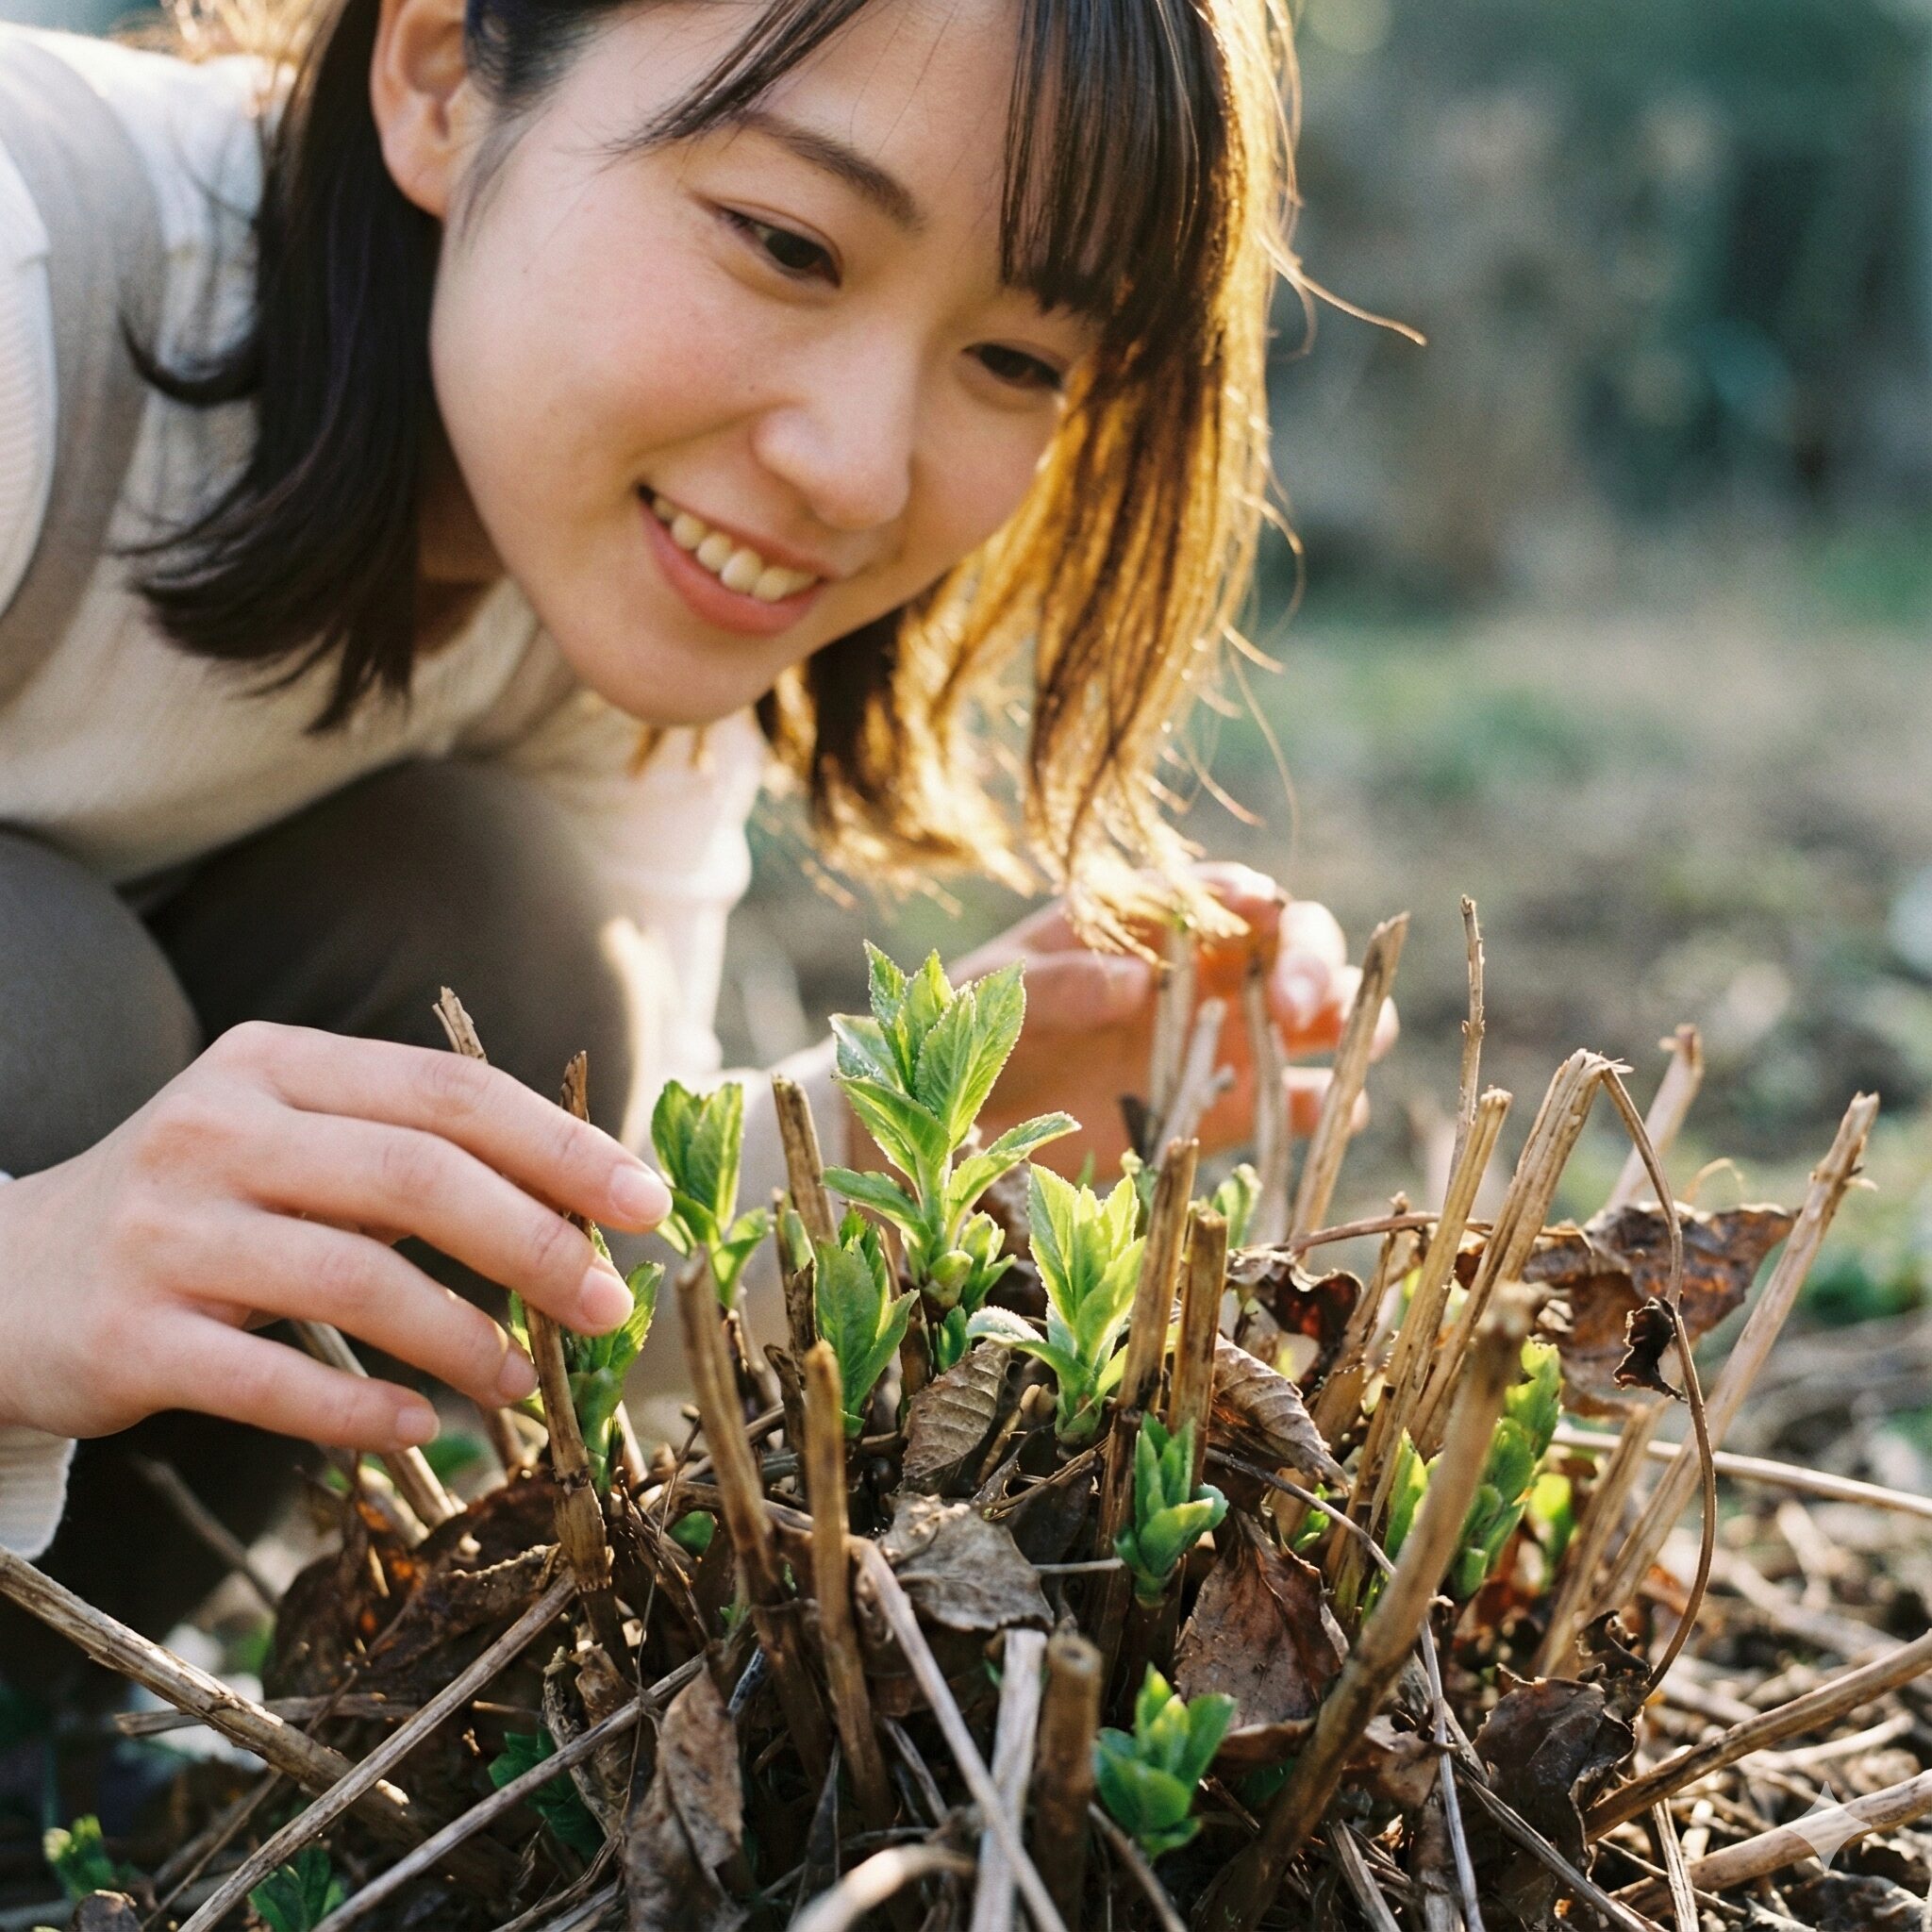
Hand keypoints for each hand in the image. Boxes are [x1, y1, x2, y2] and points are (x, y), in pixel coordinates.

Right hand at [0, 1023, 669, 1450]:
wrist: (0, 1279)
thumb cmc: (194, 1208)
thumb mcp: (284, 1141)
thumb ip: (406, 1150)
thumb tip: (576, 1201)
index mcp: (275, 1067)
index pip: (449, 1093)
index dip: (559, 1147)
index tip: (643, 1203)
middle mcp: (215, 1131)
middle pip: (416, 1177)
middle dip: (535, 1244)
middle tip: (610, 1305)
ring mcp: (165, 1232)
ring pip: (352, 1279)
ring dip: (463, 1339)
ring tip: (525, 1382)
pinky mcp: (127, 1337)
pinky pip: (267, 1379)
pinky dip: (358, 1409)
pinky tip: (419, 1428)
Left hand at [955, 863, 1397, 1171]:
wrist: (955, 1118)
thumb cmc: (974, 1028)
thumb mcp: (996, 996)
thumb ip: (1058, 983)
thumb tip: (1137, 982)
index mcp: (1153, 918)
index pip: (1228, 889)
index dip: (1255, 899)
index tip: (1254, 918)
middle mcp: (1205, 969)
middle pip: (1303, 941)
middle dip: (1314, 962)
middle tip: (1288, 1006)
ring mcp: (1226, 1040)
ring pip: (1329, 1017)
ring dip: (1345, 1025)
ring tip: (1316, 1051)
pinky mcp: (1231, 1115)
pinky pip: (1305, 1104)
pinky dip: (1325, 1107)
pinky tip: (1316, 1115)